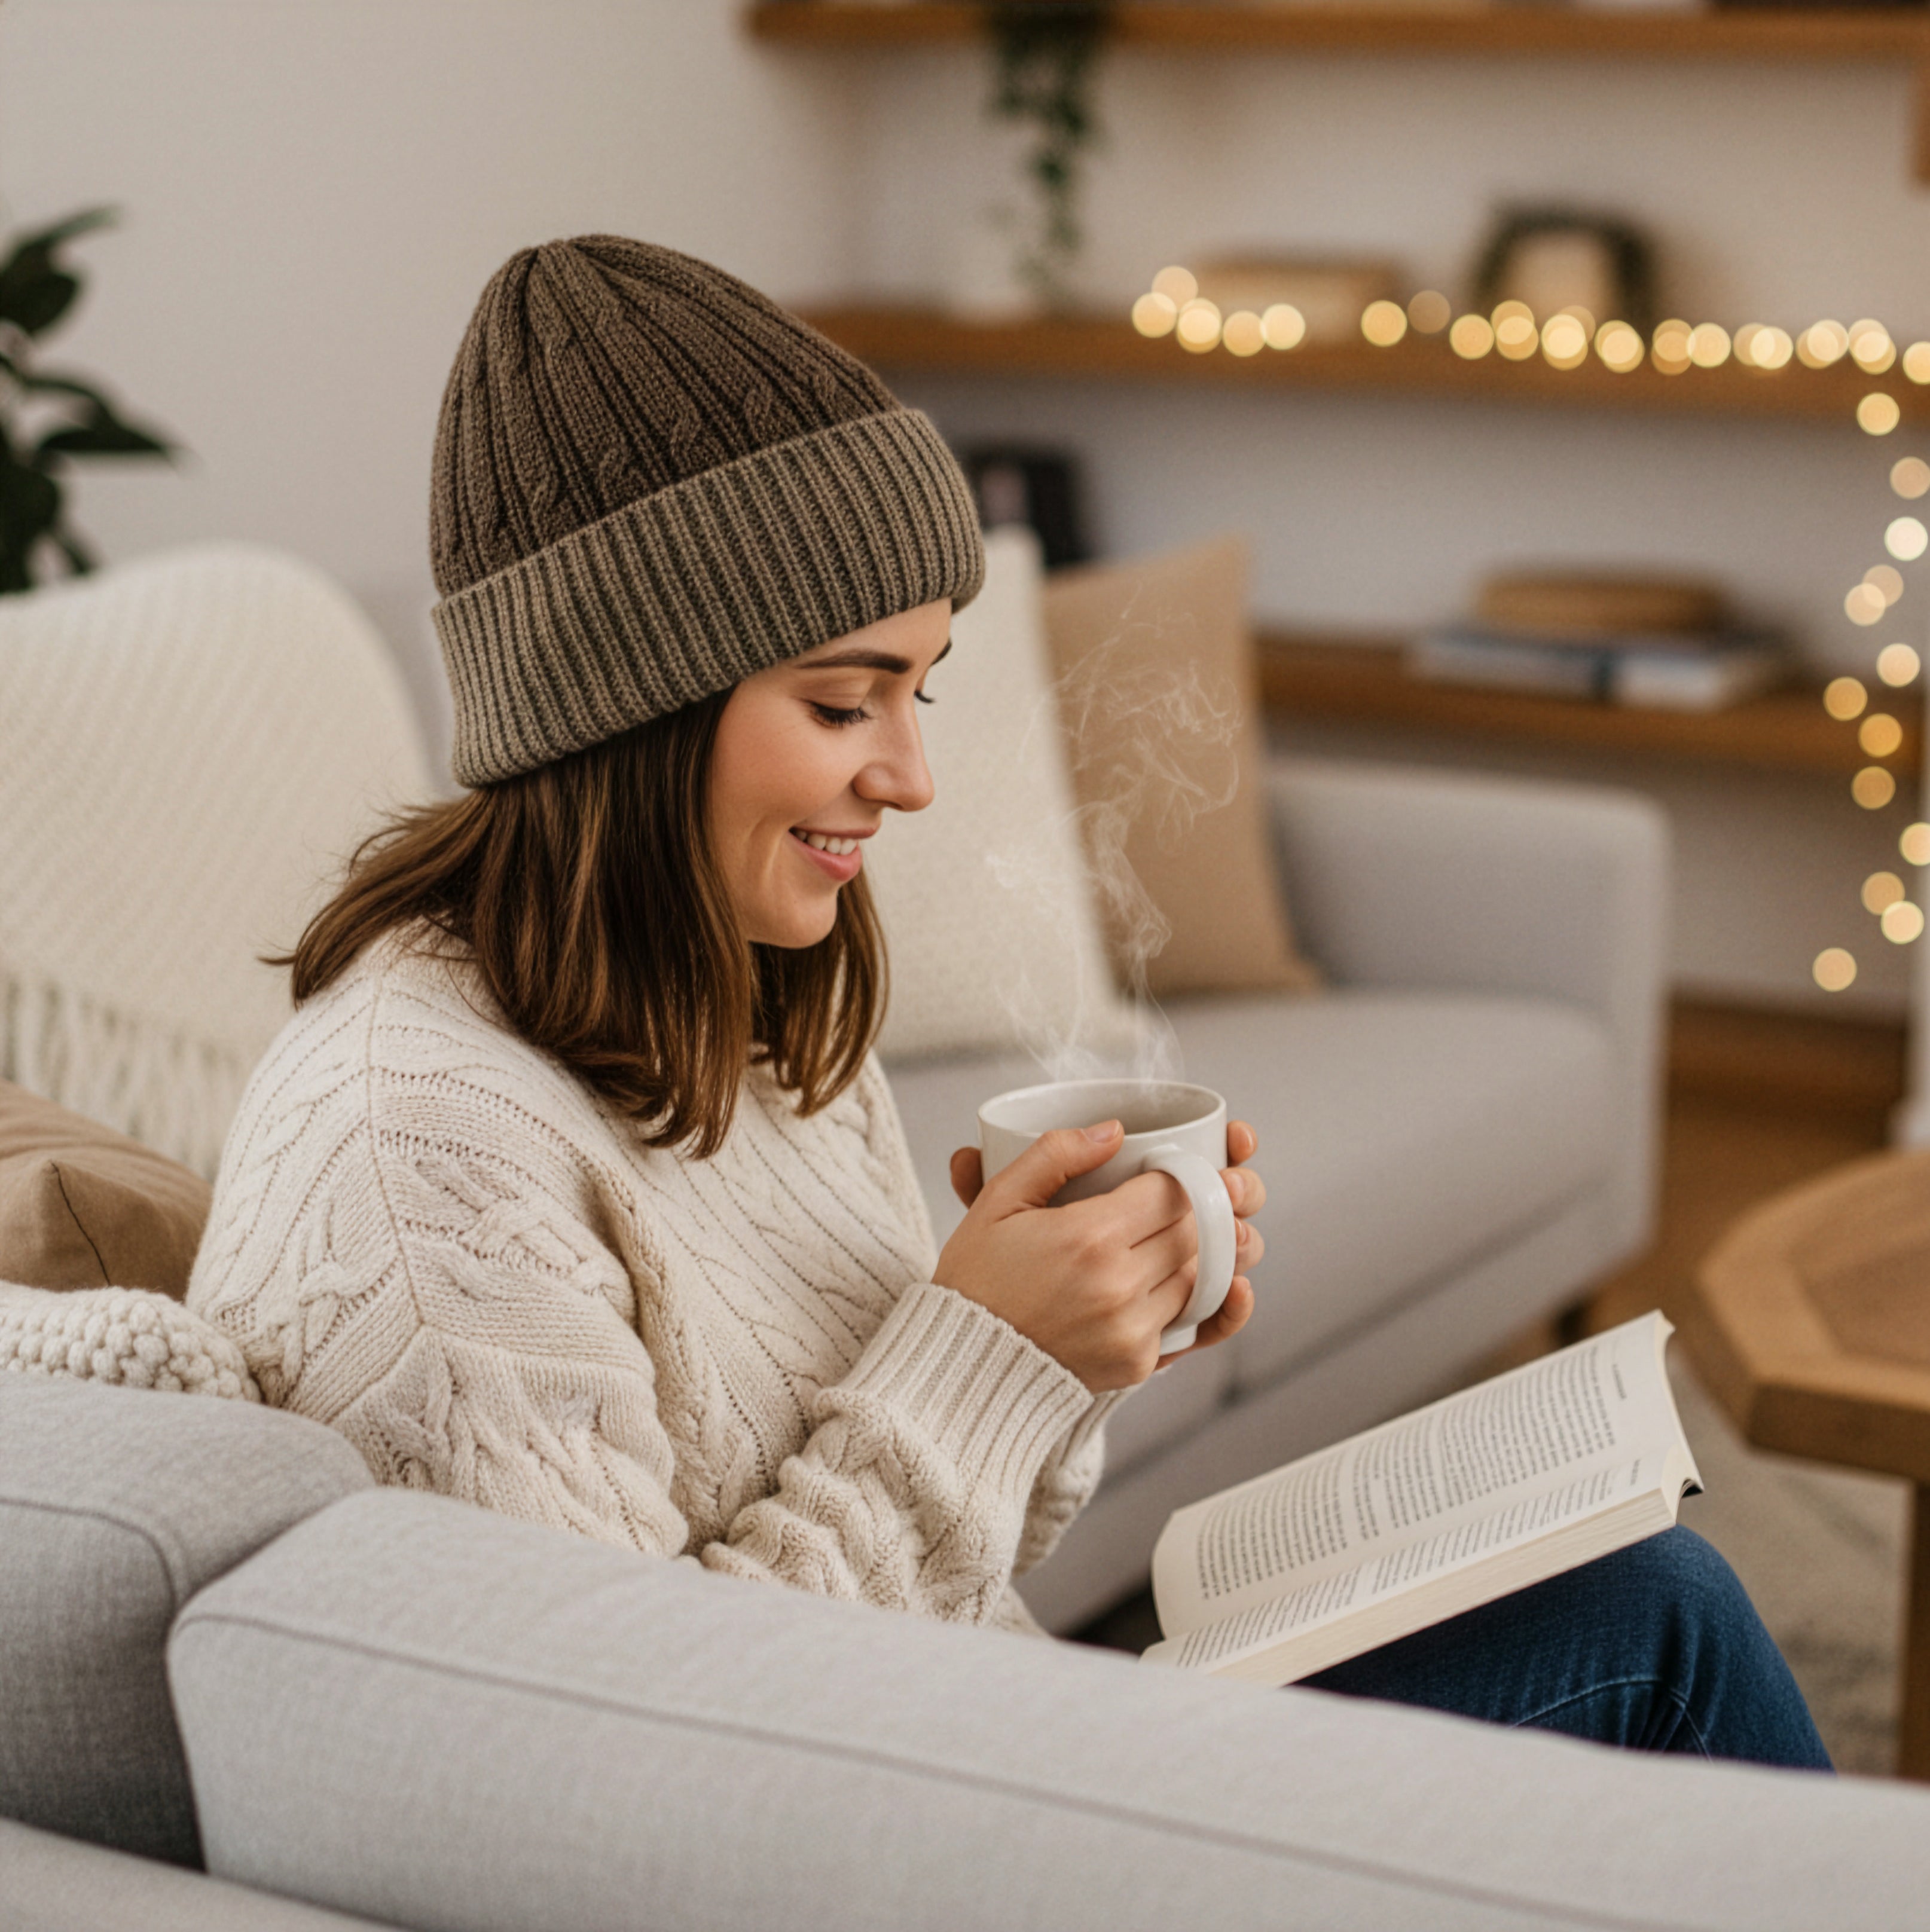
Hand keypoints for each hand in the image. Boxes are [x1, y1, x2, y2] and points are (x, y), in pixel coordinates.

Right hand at [938, 1120, 1263, 1391]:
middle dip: (1195, 1209)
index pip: (1172, 1190)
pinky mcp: (1140, 1363)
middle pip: (1195, 1231)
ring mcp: (1134, 1330)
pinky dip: (1192, 1297)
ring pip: (1201, 1274)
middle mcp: (1120, 1286)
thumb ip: (1055, 1155)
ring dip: (1194, 1253)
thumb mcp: (998, 1202)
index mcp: (1089, 1238)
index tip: (1165, 1171)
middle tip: (1178, 1199)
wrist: (964, 1367)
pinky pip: (1189, 1320)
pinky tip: (1193, 1281)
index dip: (1177, 1174)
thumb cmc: (977, 1281)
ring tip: (1170, 1237)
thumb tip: (1114, 1132)